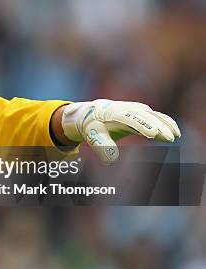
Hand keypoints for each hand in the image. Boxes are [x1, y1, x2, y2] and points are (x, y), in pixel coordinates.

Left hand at [61, 99, 180, 162]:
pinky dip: (166, 122)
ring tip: (175, 136)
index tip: (152, 134)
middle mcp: (125, 108)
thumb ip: (102, 146)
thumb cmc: (93, 126)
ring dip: (164, 124)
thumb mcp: (93, 135)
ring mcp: (135, 109)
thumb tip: (111, 160)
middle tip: (168, 137)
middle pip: (143, 115)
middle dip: (157, 125)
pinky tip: (175, 132)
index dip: (140, 124)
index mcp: (111, 112)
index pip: (127, 117)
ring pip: (152, 115)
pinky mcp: (142, 112)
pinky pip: (156, 116)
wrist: (93, 113)